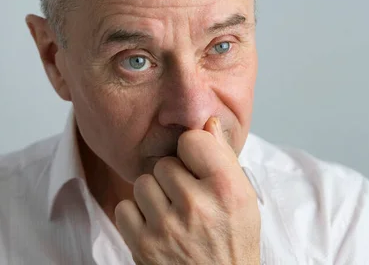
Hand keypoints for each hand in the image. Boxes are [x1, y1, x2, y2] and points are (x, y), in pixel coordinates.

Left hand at [115, 117, 260, 264]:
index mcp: (226, 189)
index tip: (197, 167)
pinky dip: (137, 217)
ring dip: (154, 196)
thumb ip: (224, 158)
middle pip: (164, 163)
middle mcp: (197, 205)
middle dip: (173, 178)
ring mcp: (167, 227)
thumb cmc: (233, 242)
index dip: (193, 151)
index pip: (192, 139)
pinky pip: (125, 208)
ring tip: (172, 214)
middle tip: (188, 200)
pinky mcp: (143, 245)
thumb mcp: (244, 199)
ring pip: (143, 183)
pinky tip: (156, 228)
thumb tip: (208, 123)